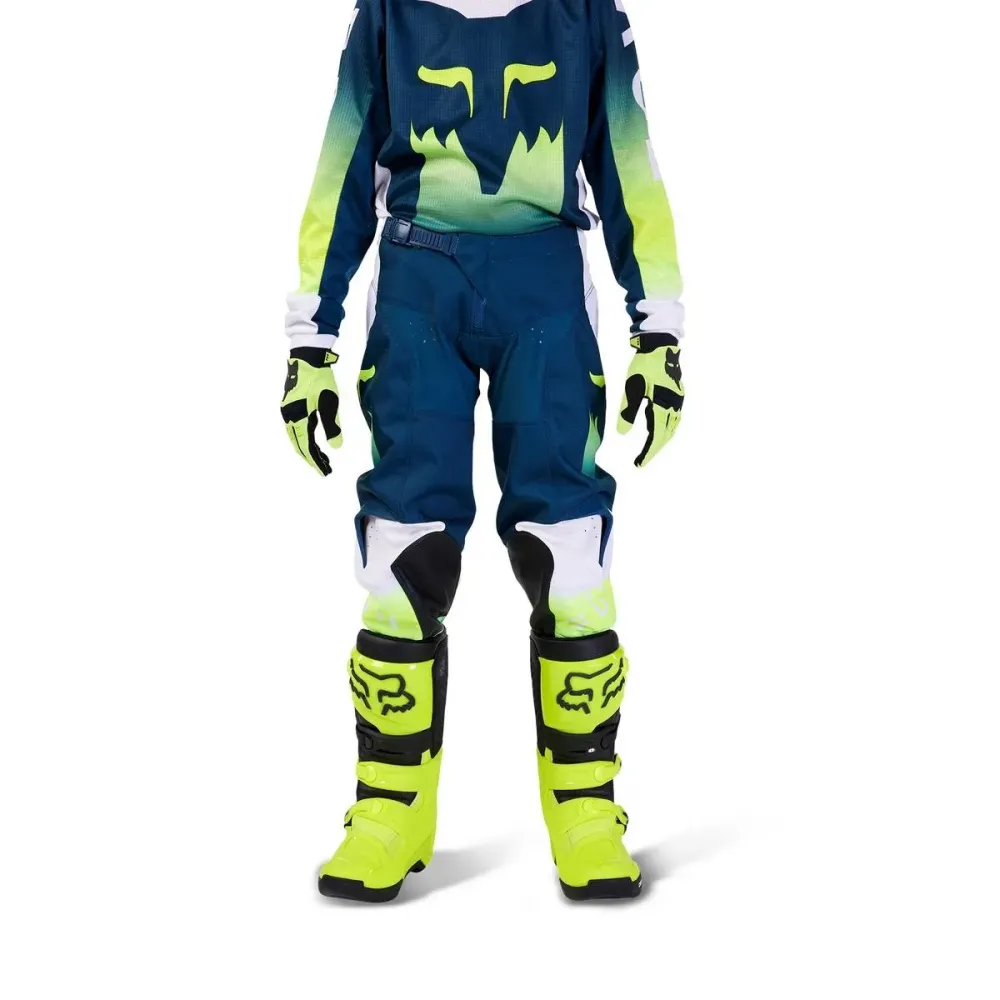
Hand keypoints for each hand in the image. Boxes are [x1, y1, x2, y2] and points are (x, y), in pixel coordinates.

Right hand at [280, 348, 342, 475]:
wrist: (306, 358)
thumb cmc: (320, 380)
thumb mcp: (329, 403)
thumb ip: (332, 426)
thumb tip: (335, 447)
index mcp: (297, 417)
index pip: (306, 446)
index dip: (315, 460)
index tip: (325, 471)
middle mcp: (289, 417)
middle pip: (299, 444)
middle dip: (312, 458)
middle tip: (325, 469)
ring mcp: (287, 411)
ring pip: (296, 437)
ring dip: (308, 449)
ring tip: (321, 458)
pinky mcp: (290, 405)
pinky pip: (295, 429)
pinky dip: (304, 439)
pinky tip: (312, 441)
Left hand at [617, 333, 683, 467]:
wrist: (661, 345)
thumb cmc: (645, 365)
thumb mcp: (632, 388)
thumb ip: (628, 412)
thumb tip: (622, 433)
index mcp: (663, 406)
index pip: (656, 437)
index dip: (648, 452)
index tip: (639, 464)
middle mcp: (674, 406)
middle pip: (666, 435)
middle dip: (654, 450)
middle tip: (642, 461)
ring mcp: (678, 400)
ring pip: (672, 427)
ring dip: (661, 440)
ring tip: (649, 449)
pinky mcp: (677, 394)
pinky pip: (674, 418)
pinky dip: (665, 429)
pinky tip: (657, 429)